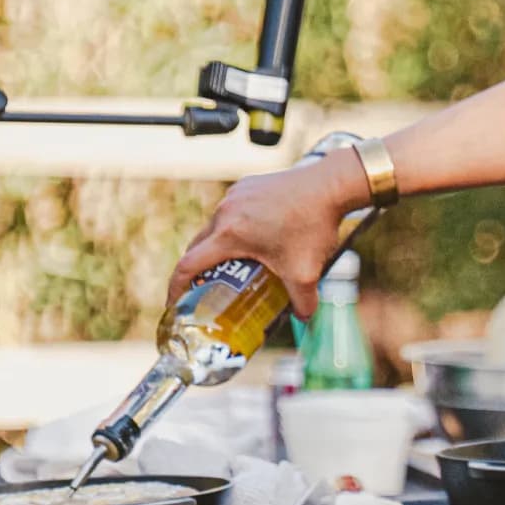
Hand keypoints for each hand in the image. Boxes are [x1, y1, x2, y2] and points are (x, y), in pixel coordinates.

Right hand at [165, 150, 365, 316]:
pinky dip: (233, 228)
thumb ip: (302, 303)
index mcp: (230, 234)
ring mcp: (235, 195)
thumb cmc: (314, 226)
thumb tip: (303, 319)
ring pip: (214, 227)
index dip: (176, 288)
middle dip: (197, 270)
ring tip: (231, 266)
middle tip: (204, 289)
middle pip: (198, 246)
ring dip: (217, 247)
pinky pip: (231, 211)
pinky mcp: (247, 185)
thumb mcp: (306, 272)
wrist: (331, 185)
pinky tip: (254, 240)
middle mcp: (225, 211)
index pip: (188, 265)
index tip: (174, 303)